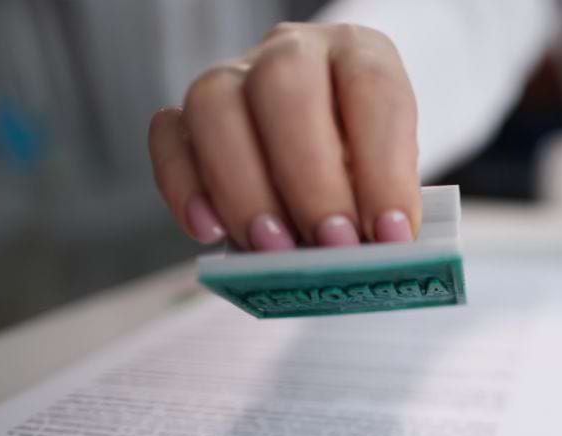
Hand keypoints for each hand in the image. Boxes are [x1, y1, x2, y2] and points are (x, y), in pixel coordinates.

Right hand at [148, 23, 419, 249]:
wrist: (325, 157)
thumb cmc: (363, 169)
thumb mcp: (390, 181)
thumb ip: (382, 209)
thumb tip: (374, 255)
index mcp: (359, 55)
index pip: (373, 91)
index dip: (384, 169)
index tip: (392, 235)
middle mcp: (293, 54)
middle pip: (285, 89)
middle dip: (311, 178)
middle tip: (331, 244)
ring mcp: (233, 78)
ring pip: (215, 106)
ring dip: (244, 188)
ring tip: (273, 249)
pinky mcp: (186, 116)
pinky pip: (169, 136)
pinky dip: (184, 187)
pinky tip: (209, 232)